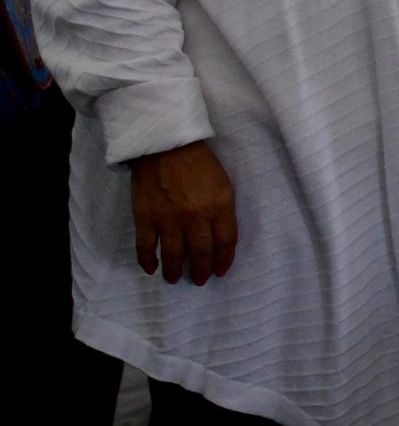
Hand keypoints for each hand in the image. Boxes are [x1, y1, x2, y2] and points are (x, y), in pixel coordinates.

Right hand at [130, 140, 237, 285]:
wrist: (164, 145)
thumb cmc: (199, 162)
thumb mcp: (223, 184)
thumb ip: (223, 210)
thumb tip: (220, 236)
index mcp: (220, 206)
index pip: (225, 242)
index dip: (224, 260)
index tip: (221, 271)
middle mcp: (196, 217)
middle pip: (201, 252)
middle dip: (202, 270)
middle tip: (200, 280)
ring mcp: (169, 219)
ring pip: (174, 255)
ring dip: (176, 271)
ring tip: (176, 279)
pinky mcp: (145, 217)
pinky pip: (146, 246)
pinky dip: (148, 261)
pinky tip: (152, 269)